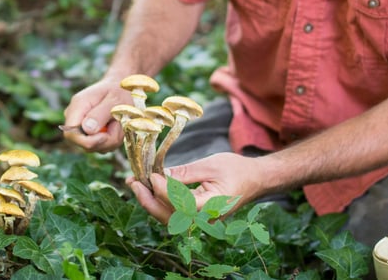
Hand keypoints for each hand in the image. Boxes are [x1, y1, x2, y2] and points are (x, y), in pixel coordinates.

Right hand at [61, 77, 128, 152]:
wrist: (122, 88)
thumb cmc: (118, 90)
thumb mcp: (114, 99)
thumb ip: (100, 114)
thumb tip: (87, 129)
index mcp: (78, 107)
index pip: (70, 134)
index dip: (87, 142)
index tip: (106, 136)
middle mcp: (77, 119)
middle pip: (84, 144)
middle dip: (105, 140)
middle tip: (119, 124)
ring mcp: (84, 129)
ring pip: (97, 147)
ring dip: (113, 138)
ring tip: (119, 121)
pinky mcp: (92, 135)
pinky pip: (103, 145)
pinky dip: (114, 138)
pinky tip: (118, 125)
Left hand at [126, 152, 264, 223]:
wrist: (255, 179)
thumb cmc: (237, 169)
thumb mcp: (210, 165)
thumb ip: (185, 173)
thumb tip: (159, 176)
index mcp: (213, 206)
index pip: (181, 204)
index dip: (163, 191)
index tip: (151, 175)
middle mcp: (205, 219)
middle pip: (169, 216)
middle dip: (147, 199)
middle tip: (132, 181)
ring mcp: (200, 221)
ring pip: (168, 217)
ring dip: (150, 201)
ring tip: (136, 183)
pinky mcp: (195, 216)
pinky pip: (173, 213)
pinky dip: (159, 201)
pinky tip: (149, 187)